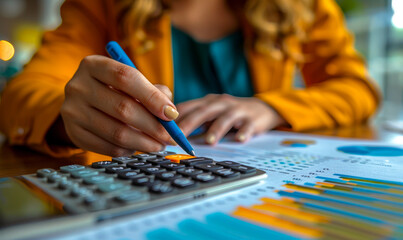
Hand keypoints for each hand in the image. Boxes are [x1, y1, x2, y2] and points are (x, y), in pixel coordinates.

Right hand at [60, 55, 176, 155]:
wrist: (83, 104)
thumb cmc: (116, 90)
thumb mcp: (132, 82)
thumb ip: (153, 91)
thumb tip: (170, 113)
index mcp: (94, 65)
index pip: (126, 78)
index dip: (152, 97)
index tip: (172, 114)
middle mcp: (77, 85)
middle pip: (123, 108)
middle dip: (153, 126)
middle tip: (170, 136)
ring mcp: (72, 111)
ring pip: (116, 132)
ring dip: (144, 142)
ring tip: (159, 144)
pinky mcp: (73, 133)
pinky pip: (108, 147)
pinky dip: (128, 150)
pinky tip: (138, 146)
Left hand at [176, 94, 285, 143]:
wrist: (262, 109)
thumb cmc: (230, 114)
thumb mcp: (211, 114)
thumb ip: (194, 122)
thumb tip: (171, 136)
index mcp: (207, 102)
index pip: (187, 107)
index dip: (174, 118)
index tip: (163, 131)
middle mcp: (221, 103)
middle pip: (203, 112)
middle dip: (189, 123)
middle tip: (178, 137)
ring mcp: (237, 110)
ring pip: (225, 118)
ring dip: (216, 129)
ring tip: (209, 141)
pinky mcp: (252, 119)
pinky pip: (248, 126)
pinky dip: (244, 132)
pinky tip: (239, 140)